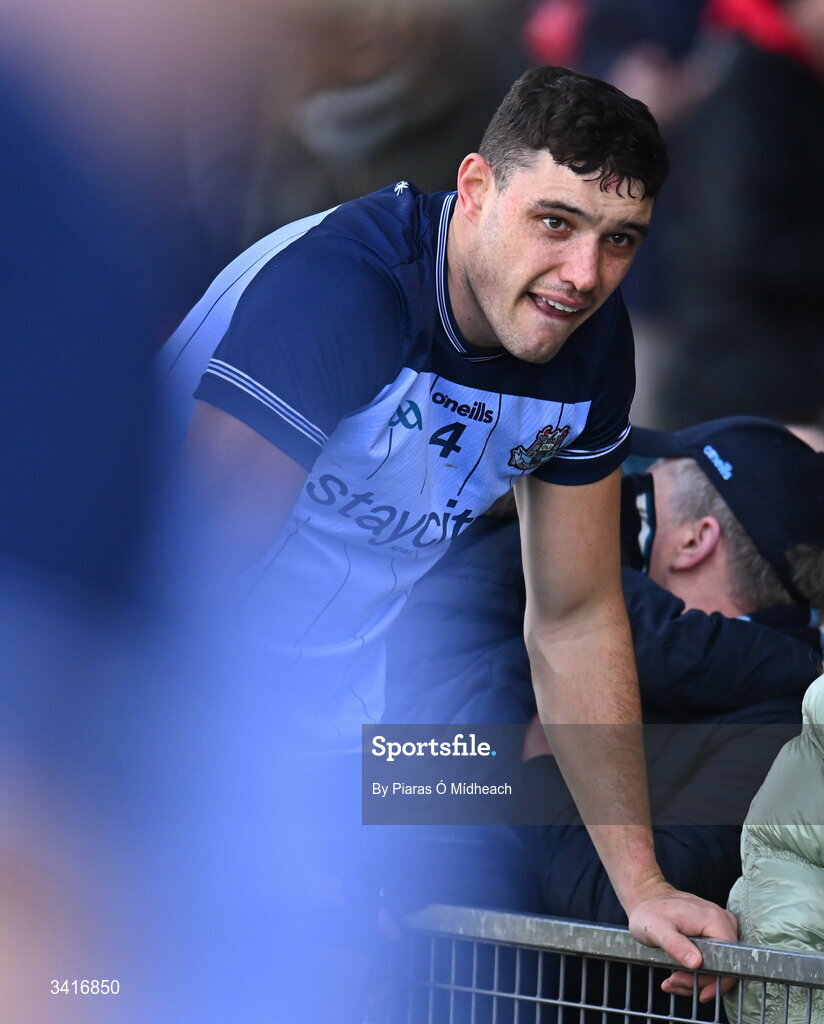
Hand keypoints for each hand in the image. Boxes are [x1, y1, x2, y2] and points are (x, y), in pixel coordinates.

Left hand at [628, 883, 737, 1002]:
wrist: (647, 898)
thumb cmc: (649, 912)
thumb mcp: (656, 929)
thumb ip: (676, 945)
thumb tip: (697, 963)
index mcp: (714, 920)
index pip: (729, 961)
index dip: (714, 981)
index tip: (693, 989)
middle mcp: (724, 922)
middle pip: (724, 966)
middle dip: (699, 981)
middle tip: (673, 982)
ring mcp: (721, 926)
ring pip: (718, 966)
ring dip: (695, 980)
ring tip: (671, 981)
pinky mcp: (715, 932)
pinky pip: (713, 959)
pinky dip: (696, 972)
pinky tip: (677, 975)